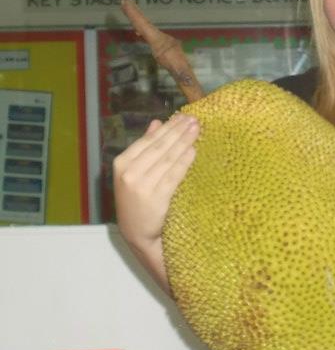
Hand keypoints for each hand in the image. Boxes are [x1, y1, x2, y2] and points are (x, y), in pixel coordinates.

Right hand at [113, 112, 199, 255]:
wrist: (136, 232)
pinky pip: (173, 176)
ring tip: (196, 131)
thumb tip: (157, 123)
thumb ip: (144, 147)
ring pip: (167, 159)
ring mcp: (141, 186)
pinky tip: (193, 151)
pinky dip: (183, 162)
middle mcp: (129, 173)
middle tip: (194, 120)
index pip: (148, 141)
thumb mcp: (133, 172)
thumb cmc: (136, 200)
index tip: (183, 117)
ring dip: (183, 142)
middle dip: (178, 131)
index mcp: (122, 163)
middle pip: (159, 147)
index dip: (167, 128)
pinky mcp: (155, 199)